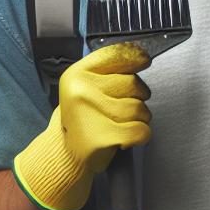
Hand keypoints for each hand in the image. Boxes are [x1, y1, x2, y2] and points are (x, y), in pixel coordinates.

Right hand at [14, 42, 151, 209]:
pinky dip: (141, 135)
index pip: (115, 55)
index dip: (136, 57)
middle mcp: (81, 91)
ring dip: (139, 118)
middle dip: (138, 95)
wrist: (65, 154)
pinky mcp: (102, 137)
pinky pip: (141, 130)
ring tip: (121, 124)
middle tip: (123, 108)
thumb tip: (140, 57)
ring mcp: (90, 114)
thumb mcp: (86, 87)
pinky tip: (126, 137)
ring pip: (139, 108)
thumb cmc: (82, 119)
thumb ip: (108, 71)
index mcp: (76, 74)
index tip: (144, 60)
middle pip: (132, 82)